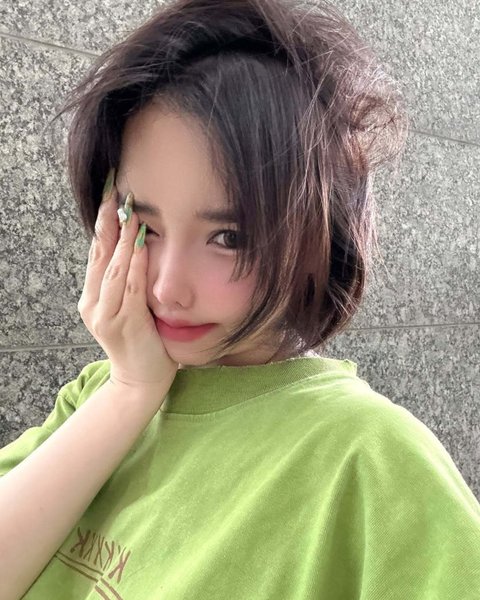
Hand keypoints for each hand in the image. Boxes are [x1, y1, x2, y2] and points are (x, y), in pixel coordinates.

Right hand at [77, 168, 178, 397]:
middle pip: (99, 256)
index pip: (97, 254)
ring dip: (122, 239)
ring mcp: (105, 315)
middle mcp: (93, 304)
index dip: (102, 225)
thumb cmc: (141, 341)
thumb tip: (137, 246)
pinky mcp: (124, 324)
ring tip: (128, 212)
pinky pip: (129, 289)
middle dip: (107, 223)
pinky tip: (140, 246)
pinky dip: (134, 265)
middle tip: (114, 192)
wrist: (141, 380)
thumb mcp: (128, 307)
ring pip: (112, 269)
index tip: (110, 197)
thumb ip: (127, 282)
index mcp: (93, 297)